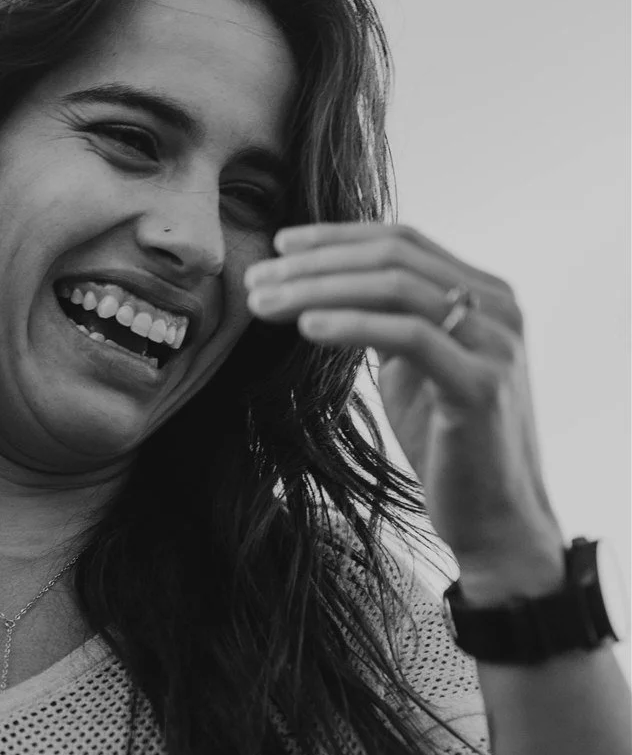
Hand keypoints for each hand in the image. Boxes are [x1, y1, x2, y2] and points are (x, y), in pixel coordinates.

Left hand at [244, 222, 563, 599]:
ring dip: (318, 289)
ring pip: (396, 288)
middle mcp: (499, 308)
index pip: (402, 241)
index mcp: (485, 295)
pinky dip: (350, 324)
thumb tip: (328, 287)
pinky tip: (305, 327)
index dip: (336, 238)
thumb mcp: (413, 367)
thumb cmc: (447, 442)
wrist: (494, 517)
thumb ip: (390, 321)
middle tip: (255, 277)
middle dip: (315, 263)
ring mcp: (496, 344)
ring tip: (263, 302)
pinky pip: (408, 336)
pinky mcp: (481, 385)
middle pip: (394, 258)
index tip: (278, 245)